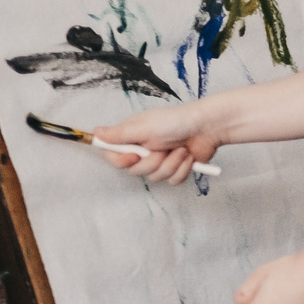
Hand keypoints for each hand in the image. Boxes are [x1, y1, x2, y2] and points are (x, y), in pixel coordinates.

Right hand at [93, 104, 222, 184]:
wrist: (208, 127)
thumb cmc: (176, 122)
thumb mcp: (143, 127)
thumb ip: (119, 134)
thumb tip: (95, 132)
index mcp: (132, 137)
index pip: (113, 157)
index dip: (122, 160)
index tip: (134, 155)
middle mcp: (143, 149)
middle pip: (135, 171)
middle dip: (153, 161)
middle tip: (163, 148)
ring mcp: (160, 161)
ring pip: (155, 177)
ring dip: (171, 164)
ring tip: (180, 149)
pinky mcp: (176, 169)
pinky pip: (172, 181)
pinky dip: (182, 169)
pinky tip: (188, 156)